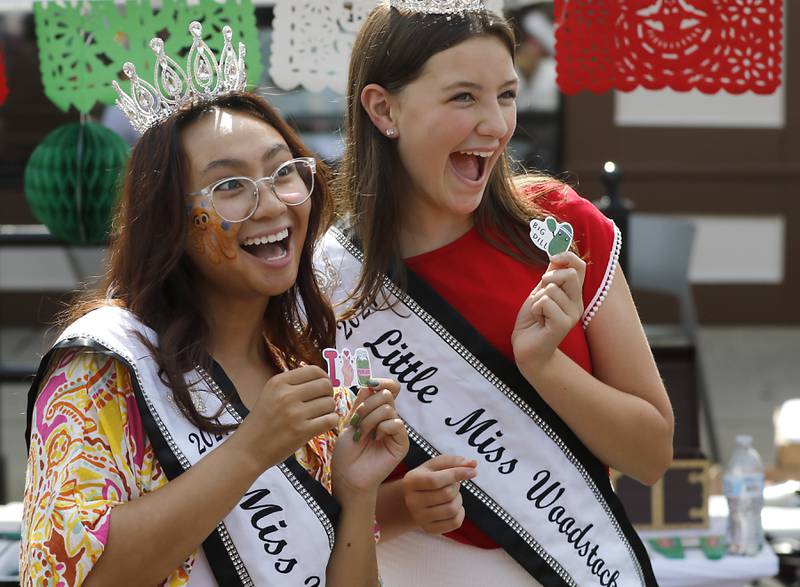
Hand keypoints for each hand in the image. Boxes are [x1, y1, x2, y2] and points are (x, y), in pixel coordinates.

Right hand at [237, 365, 338, 469]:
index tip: (323, 386)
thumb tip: (323, 380)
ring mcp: (295, 414)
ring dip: (329, 409)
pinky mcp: (302, 431)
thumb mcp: (270, 394)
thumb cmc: (261, 423)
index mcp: (278, 382)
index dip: (324, 378)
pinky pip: (330, 420)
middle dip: (328, 393)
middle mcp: (286, 395)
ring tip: (320, 415)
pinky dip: (331, 421)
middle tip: (323, 402)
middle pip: (325, 385)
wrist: (248, 450)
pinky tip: (323, 424)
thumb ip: (292, 385)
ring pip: (329, 403)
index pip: (314, 370)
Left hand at [332, 379, 408, 500]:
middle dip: (366, 406)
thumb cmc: (347, 452)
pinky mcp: (402, 443)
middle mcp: (390, 418)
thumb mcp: (350, 422)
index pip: (389, 387)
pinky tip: (374, 440)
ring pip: (388, 408)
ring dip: (369, 420)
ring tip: (362, 434)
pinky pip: (396, 424)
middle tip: (356, 422)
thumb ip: (362, 402)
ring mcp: (396, 430)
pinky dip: (382, 429)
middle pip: (386, 394)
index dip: (381, 382)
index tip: (369, 384)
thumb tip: (370, 382)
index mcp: (378, 411)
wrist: (348, 477)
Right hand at [403, 455, 476, 534]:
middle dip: (456, 486)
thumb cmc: (428, 477)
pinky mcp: (429, 529)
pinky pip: (455, 523)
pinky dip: (460, 513)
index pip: (435, 481)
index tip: (472, 471)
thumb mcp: (436, 465)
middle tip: (452, 483)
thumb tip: (473, 464)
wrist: (415, 499)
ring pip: (452, 510)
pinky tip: (454, 506)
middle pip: (446, 494)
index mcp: (411, 481)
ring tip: (452, 495)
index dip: (456, 474)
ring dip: (458, 499)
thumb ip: (455, 462)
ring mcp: (419, 517)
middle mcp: (412, 501)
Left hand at [512, 252, 585, 373]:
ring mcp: (572, 314)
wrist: (528, 348)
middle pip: (570, 274)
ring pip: (552, 289)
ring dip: (537, 299)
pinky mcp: (564, 324)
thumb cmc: (534, 320)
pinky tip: (538, 320)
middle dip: (548, 278)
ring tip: (538, 313)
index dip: (566, 255)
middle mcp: (577, 303)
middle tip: (540, 294)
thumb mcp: (540, 292)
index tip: (552, 257)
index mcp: (573, 294)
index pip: (579, 266)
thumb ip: (550, 276)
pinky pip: (545, 302)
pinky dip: (535, 308)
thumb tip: (556, 253)